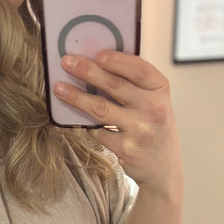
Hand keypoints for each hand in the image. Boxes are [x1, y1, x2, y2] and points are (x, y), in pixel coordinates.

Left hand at [54, 51, 182, 199]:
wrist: (164, 169)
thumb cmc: (154, 128)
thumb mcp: (155, 102)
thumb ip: (136, 85)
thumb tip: (99, 64)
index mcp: (161, 91)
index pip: (139, 69)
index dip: (116, 60)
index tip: (97, 54)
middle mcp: (153, 109)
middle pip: (114, 85)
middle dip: (87, 71)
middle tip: (67, 62)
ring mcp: (139, 130)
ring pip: (101, 109)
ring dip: (77, 97)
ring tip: (59, 89)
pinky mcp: (126, 149)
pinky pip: (98, 131)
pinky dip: (87, 125)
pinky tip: (79, 120)